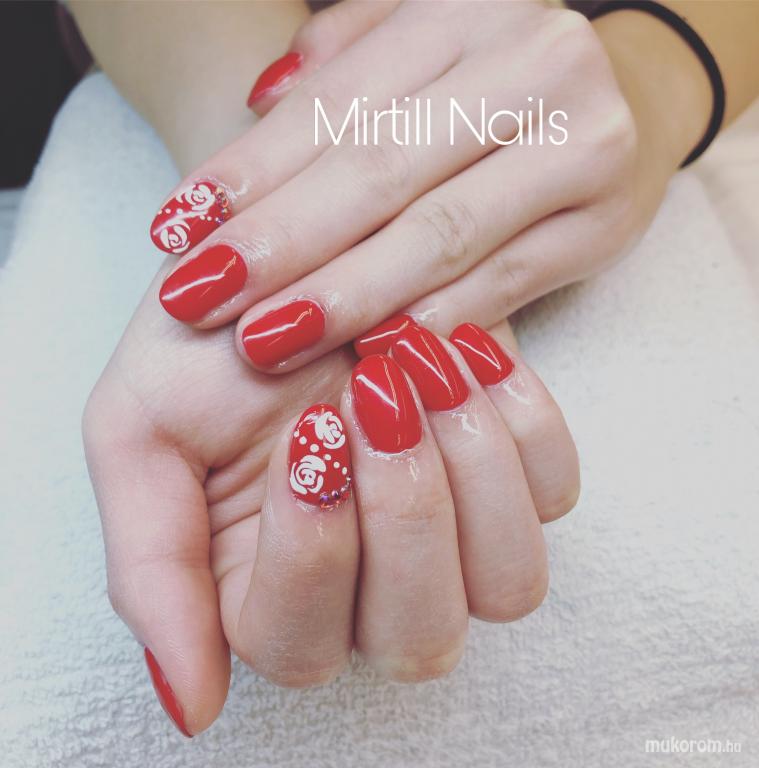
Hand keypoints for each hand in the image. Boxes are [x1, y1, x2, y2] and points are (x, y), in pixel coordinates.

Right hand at [83, 269, 577, 735]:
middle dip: (403, 509)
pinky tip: (467, 353)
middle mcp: (369, 582)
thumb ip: (152, 570)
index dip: (313, 548)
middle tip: (371, 392)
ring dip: (471, 471)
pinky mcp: (515, 476)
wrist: (288, 252)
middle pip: (420, 636)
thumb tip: (194, 709)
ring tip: (422, 367)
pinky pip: (555, 494)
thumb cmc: (207, 339)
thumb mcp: (138, 431)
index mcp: (266, 589)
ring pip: (508, 586)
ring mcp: (454, 535)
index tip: (309, 428)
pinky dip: (522, 422)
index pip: (300, 644)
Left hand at [148, 0, 708, 372]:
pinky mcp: (603, 228)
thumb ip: (340, 67)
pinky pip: (501, 286)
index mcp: (466, 8)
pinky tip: (365, 356)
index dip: (251, 172)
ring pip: (438, 237)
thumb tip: (252, 108)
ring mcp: (579, 148)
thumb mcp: (418, 44)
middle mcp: (531, 67)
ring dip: (344, 299)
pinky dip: (428, 325)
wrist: (631, 97)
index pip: (336, 104)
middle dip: (281, 245)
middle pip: (379, 172)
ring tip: (263, 340)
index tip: (179, 231)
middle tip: (200, 298)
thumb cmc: (496, 78)